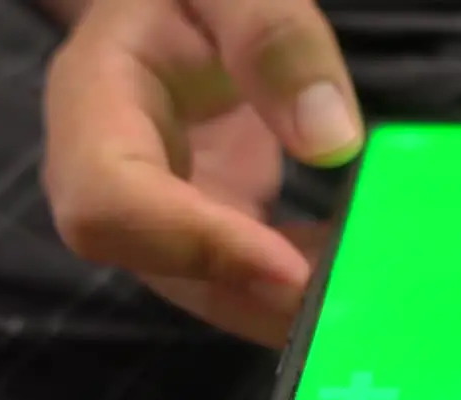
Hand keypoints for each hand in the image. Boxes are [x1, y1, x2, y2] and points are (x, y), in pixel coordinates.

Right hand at [42, 0, 361, 345]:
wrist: (177, 9)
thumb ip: (271, 36)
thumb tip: (331, 140)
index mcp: (92, 102)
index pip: (112, 199)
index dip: (195, 244)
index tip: (290, 270)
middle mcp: (109, 173)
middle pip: (159, 267)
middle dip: (255, 297)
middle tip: (350, 308)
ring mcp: (156, 209)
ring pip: (208, 288)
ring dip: (286, 308)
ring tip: (368, 300)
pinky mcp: (202, 224)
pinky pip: (243, 277)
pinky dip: (301, 288)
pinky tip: (359, 276)